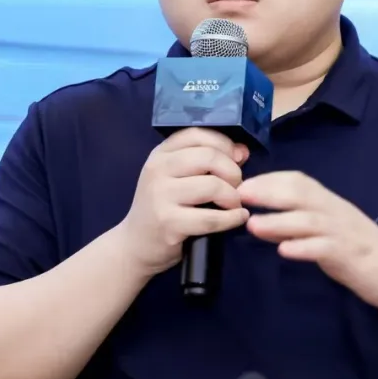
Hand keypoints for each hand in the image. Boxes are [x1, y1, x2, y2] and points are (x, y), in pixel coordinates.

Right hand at [118, 128, 249, 275]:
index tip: (238, 158)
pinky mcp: (168, 223)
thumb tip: (242, 151)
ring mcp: (161, 196)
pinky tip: (238, 217)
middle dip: (233, 171)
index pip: (197, 134)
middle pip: (209, 157)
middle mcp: (157, 170)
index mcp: (160, 154)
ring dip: (233, 196)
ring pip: (212, 186)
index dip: (224, 144)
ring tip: (235, 204)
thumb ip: (206, 161)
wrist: (135, 244)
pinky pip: (211, 218)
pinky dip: (232, 218)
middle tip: (237, 186)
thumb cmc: (163, 207)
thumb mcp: (176, 177)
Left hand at [240, 171, 377, 311]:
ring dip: (279, 221)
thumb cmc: (358, 252)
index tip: (242, 184)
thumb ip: (299, 225)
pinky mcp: (350, 255)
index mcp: (330, 203)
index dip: (270, 180)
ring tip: (253, 225)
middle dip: (268, 192)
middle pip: (300, 194)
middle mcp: (336, 211)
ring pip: (308, 220)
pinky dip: (303, 248)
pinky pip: (324, 248)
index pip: (298, 181)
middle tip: (239, 195)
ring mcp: (344, 232)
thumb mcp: (327, 232)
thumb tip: (262, 220)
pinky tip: (284, 251)